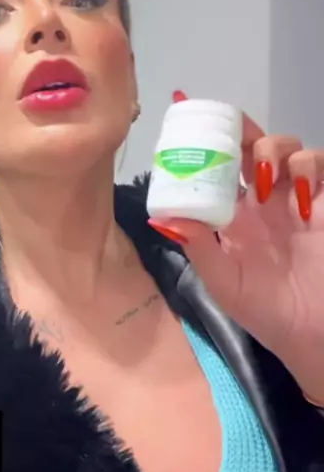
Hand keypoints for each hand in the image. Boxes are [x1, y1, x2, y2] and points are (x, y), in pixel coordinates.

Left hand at [148, 107, 323, 403]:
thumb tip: (163, 218)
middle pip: (257, 148)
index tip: (202, 137)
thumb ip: (198, 248)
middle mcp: (265, 202)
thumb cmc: (266, 312)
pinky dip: (311, 168)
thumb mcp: (223, 283)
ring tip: (267, 181)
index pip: (221, 168)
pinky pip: (323, 167)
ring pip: (292, 150)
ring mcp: (298, 200)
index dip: (213, 147)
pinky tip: (301, 196)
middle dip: (248, 137)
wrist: (313, 334)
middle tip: (240, 148)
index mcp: (234, 216)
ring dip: (279, 151)